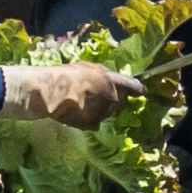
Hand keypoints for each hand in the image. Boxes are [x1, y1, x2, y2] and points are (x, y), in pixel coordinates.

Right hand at [0, 62, 141, 129]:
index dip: (138, 89)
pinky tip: (79, 113)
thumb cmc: (67, 75)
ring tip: (85, 103)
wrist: (52, 93)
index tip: (140, 91)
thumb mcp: (88, 68)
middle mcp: (114, 99)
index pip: (134, 86)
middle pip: (122, 101)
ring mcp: (104, 113)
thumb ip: (103, 76)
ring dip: (102, 108)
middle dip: (117, 99)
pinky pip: (96, 122)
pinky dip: (91, 119)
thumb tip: (110, 80)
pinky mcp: (92, 124)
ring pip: (109, 112)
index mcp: (114, 82)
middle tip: (102, 95)